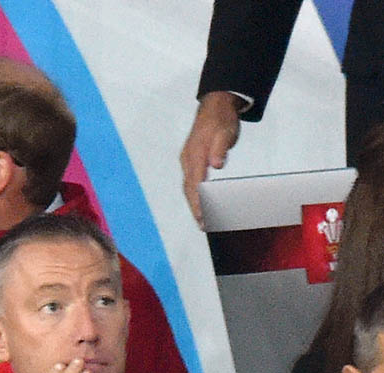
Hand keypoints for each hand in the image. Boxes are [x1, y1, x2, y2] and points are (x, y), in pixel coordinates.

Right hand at [179, 91, 243, 227]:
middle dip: (195, 208)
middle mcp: (188, 160)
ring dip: (194, 204)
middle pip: (188, 189)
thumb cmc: (221, 119)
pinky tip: (201, 203)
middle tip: (203, 225)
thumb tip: (216, 164)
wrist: (216, 106)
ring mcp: (188, 161)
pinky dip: (195, 195)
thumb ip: (220, 149)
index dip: (198, 201)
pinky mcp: (192, 161)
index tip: (203, 216)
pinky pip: (191, 182)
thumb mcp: (225, 131)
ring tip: (202, 220)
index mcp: (195, 155)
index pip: (195, 183)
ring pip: (188, 187)